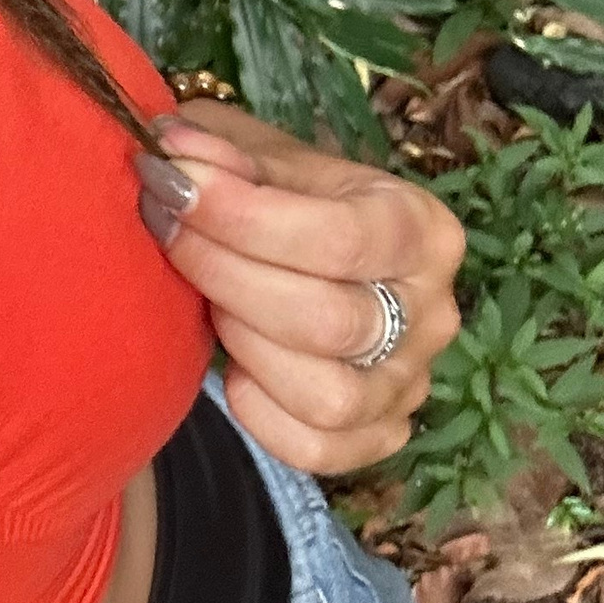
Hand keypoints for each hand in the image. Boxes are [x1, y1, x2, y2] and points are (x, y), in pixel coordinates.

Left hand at [136, 105, 463, 474]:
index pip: (339, 238)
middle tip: (169, 235)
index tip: (171, 188)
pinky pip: (318, 449)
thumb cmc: (283, 198)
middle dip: (226, 277)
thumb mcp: (261, 156)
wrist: (300, 249)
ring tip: (212, 305)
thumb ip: (222, 155)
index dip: (241, 218)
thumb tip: (173, 154)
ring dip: (246, 347)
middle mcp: (434, 311)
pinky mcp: (381, 433)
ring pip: (328, 396)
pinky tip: (233, 370)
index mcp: (421, 228)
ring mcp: (411, 381)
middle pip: (329, 321)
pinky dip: (260, 415)